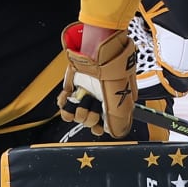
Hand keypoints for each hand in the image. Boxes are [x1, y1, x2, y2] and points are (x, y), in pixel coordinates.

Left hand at [58, 23, 138, 137]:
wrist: (97, 54)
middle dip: (89, 118)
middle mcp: (98, 98)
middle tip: (92, 108)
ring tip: (82, 100)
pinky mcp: (72, 87)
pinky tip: (69, 98)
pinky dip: (64, 103)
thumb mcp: (123, 102)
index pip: (103, 124)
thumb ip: (119, 122)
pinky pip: (63, 104)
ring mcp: (85, 93)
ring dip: (76, 111)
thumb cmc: (114, 72)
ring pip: (75, 116)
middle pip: (88, 121)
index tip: (97, 126)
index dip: (99, 127)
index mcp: (113, 102)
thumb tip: (113, 132)